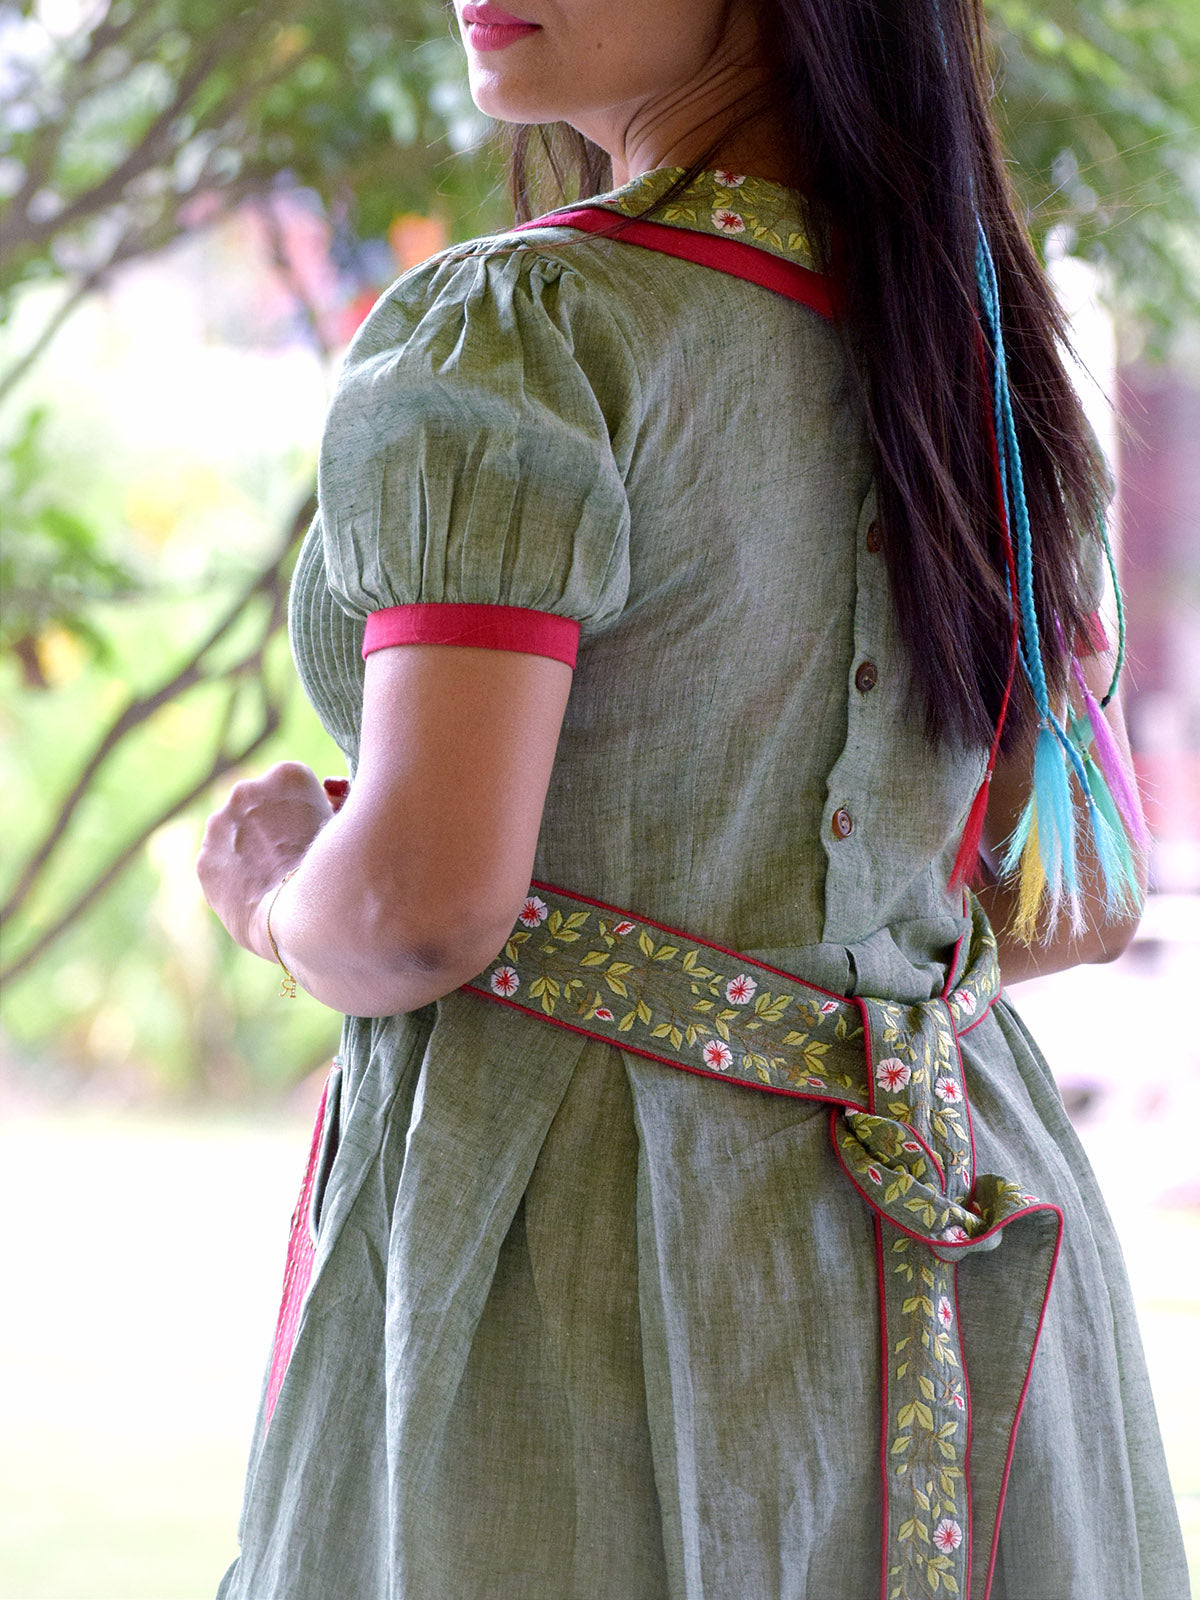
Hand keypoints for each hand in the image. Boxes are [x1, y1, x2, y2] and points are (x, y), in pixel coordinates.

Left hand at [197, 761, 333, 956]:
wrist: (305, 919)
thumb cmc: (338, 871)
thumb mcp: (346, 826)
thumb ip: (332, 806)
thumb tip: (329, 794)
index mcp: (288, 775)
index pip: (294, 786)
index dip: (305, 812)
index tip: (313, 833)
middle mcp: (248, 789)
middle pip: (260, 803)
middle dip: (272, 823)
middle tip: (293, 856)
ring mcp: (221, 823)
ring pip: (235, 831)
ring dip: (249, 847)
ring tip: (275, 877)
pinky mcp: (205, 858)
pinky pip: (221, 862)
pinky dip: (235, 874)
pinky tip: (256, 891)